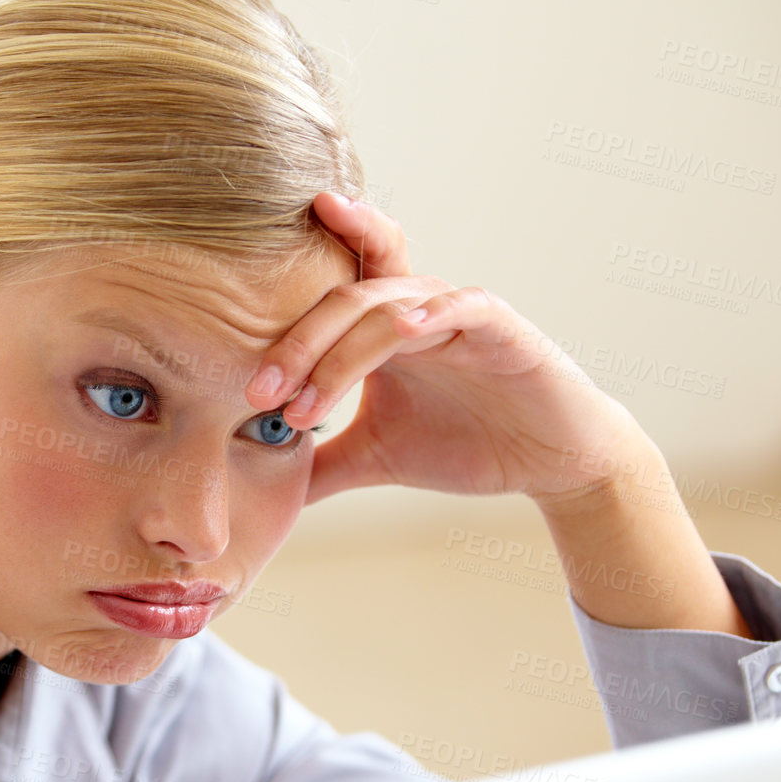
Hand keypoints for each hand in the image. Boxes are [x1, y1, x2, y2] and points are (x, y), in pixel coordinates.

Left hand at [247, 193, 653, 508]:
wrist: (554, 462)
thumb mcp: (377, 456)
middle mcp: (412, 309)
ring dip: (340, 354)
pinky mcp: (502, 326)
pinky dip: (429, 312)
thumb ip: (322, 462)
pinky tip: (402, 332)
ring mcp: (456, 312)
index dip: (281, 300)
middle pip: (342, 299)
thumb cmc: (468, 443)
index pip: (325, 294)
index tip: (226, 336)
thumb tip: (259, 487)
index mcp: (380, 330)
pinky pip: (461, 304)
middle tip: (256, 393)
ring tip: (304, 404)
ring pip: (388, 305)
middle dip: (294, 345)